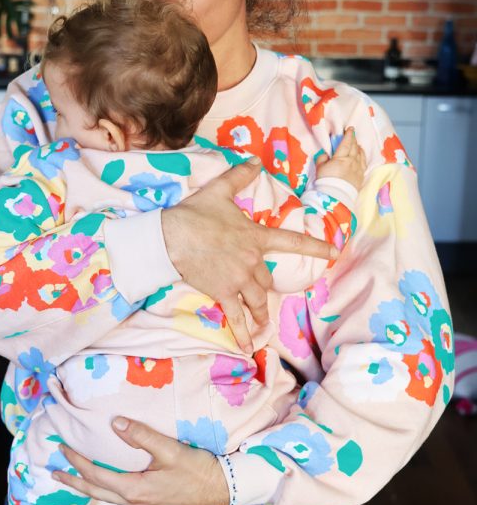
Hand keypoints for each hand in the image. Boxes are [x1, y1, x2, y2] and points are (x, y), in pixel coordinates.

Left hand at [53, 417, 229, 504]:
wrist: (222, 489)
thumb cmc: (198, 469)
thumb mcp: (170, 450)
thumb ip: (142, 435)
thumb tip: (114, 422)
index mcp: (136, 490)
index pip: (97, 475)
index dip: (77, 462)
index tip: (63, 448)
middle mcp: (136, 503)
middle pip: (96, 492)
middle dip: (74, 481)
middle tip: (55, 472)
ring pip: (108, 497)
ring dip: (89, 486)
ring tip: (75, 477)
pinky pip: (120, 498)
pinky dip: (106, 488)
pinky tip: (108, 482)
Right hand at [161, 158, 335, 351]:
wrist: (170, 237)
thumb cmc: (195, 214)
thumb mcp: (219, 190)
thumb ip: (240, 175)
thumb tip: (255, 159)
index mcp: (256, 236)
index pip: (293, 242)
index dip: (316, 248)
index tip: (334, 252)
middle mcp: (252, 260)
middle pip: (268, 278)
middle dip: (265, 285)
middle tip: (260, 291)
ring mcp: (238, 279)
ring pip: (258, 299)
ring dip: (261, 312)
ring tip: (264, 324)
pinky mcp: (223, 293)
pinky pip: (237, 316)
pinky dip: (242, 332)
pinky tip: (247, 346)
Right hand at [316, 128, 366, 190]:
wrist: (335, 197)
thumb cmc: (326, 182)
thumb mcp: (320, 168)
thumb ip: (322, 158)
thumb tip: (326, 154)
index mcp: (341, 158)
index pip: (346, 143)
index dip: (348, 135)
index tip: (350, 128)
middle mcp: (352, 162)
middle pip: (354, 147)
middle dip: (353, 139)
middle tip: (352, 134)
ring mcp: (358, 169)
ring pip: (360, 154)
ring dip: (358, 147)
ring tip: (357, 144)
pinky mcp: (360, 177)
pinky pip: (364, 163)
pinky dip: (362, 156)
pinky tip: (361, 154)